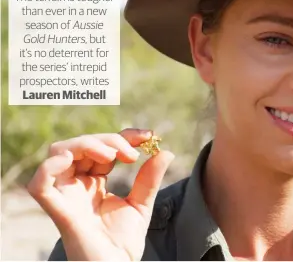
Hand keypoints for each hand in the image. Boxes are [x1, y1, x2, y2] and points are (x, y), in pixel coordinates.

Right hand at [27, 128, 173, 260]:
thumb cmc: (123, 242)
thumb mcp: (141, 204)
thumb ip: (150, 178)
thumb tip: (166, 152)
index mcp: (94, 182)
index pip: (103, 148)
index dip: (122, 137)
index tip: (148, 136)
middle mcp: (77, 184)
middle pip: (81, 145)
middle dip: (108, 140)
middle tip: (132, 154)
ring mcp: (66, 195)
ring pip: (60, 153)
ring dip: (86, 145)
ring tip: (112, 156)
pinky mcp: (58, 210)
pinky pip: (40, 184)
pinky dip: (51, 166)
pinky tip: (72, 159)